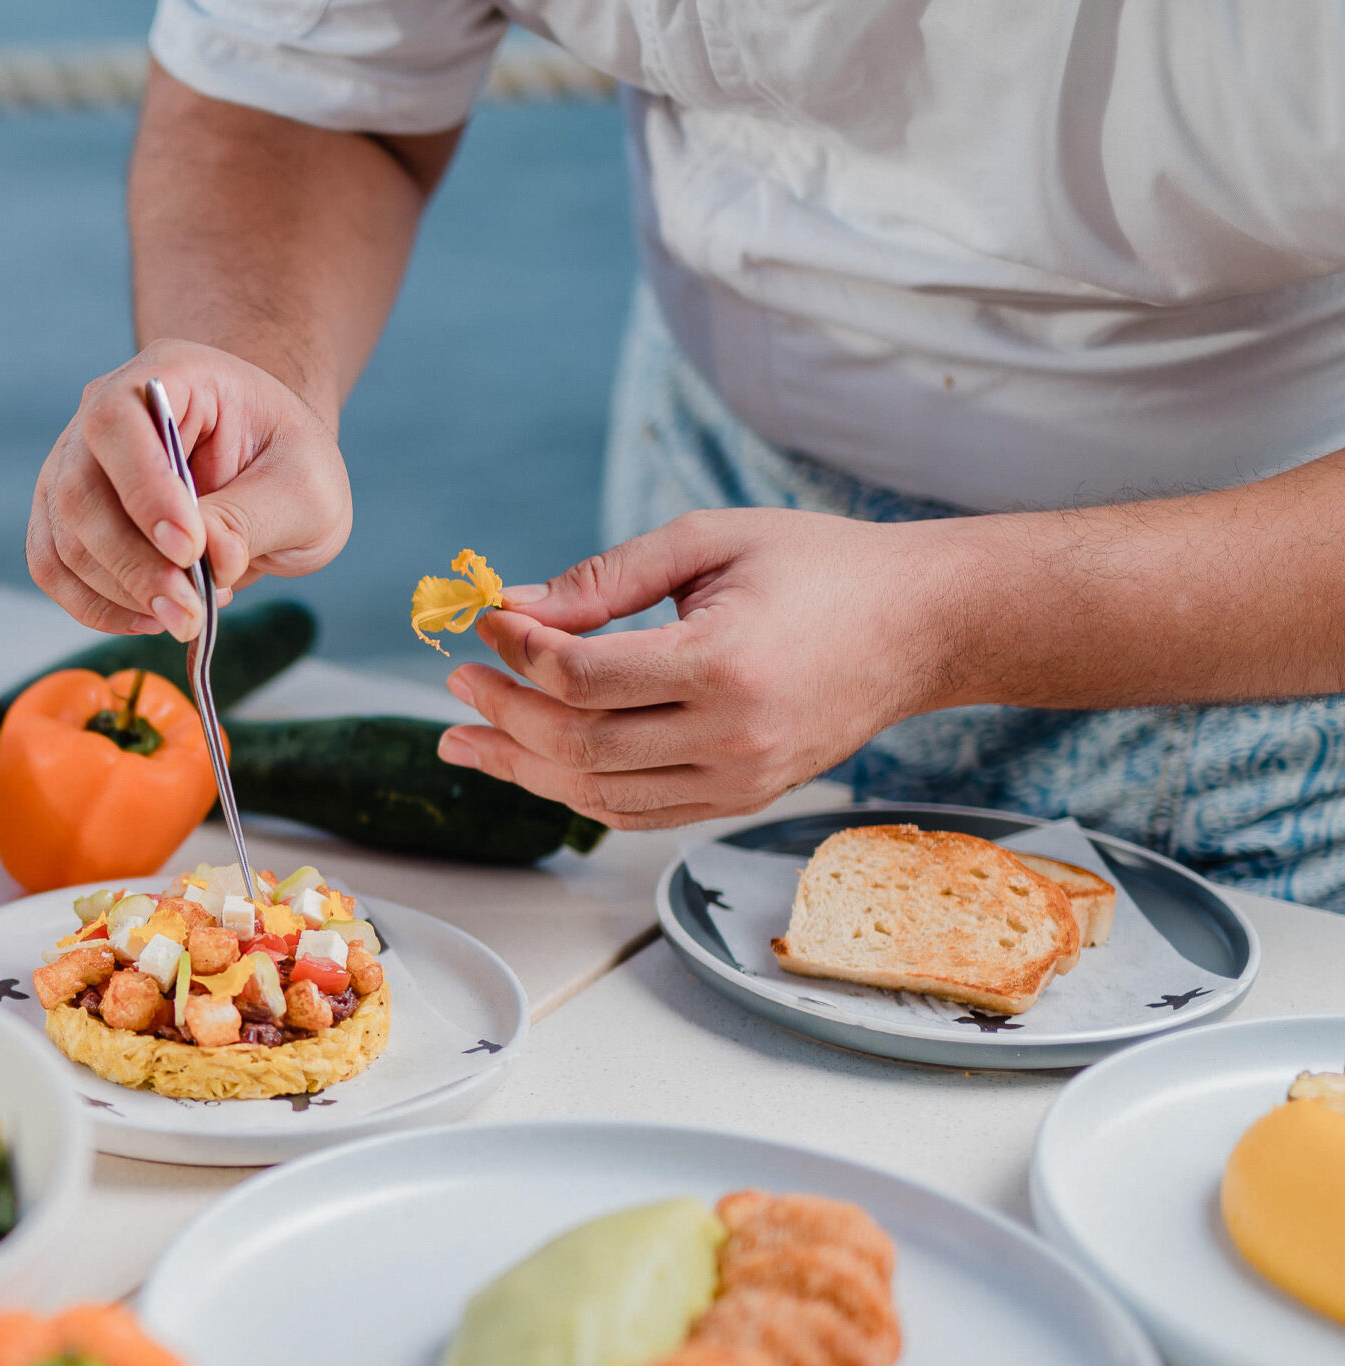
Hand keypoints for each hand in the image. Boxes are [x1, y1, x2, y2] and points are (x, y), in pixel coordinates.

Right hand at [25, 339, 351, 639]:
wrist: (268, 472)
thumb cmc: (287, 462)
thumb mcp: (306, 487)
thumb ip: (254, 517)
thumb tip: (211, 558)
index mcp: (170, 373)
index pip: (118, 421)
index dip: (144, 489)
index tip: (189, 549)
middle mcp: (104, 410)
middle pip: (80, 493)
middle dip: (134, 564)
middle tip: (190, 611)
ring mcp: (76, 464)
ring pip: (65, 541)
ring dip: (123, 593)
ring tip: (188, 613)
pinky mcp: (67, 517)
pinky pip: (55, 570)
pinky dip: (99, 607)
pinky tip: (151, 617)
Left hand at [437, 508, 963, 829]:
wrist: (922, 625)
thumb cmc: (817, 565)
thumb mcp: (709, 541)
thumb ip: (605, 578)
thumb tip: (513, 606)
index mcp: (724, 664)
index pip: (582, 676)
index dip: (516, 650)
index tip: (487, 618)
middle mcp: (731, 737)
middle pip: (576, 745)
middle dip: (501, 713)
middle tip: (455, 682)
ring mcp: (739, 780)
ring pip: (596, 794)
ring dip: (520, 765)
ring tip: (466, 737)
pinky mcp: (742, 800)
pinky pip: (635, 813)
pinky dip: (575, 792)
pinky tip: (533, 762)